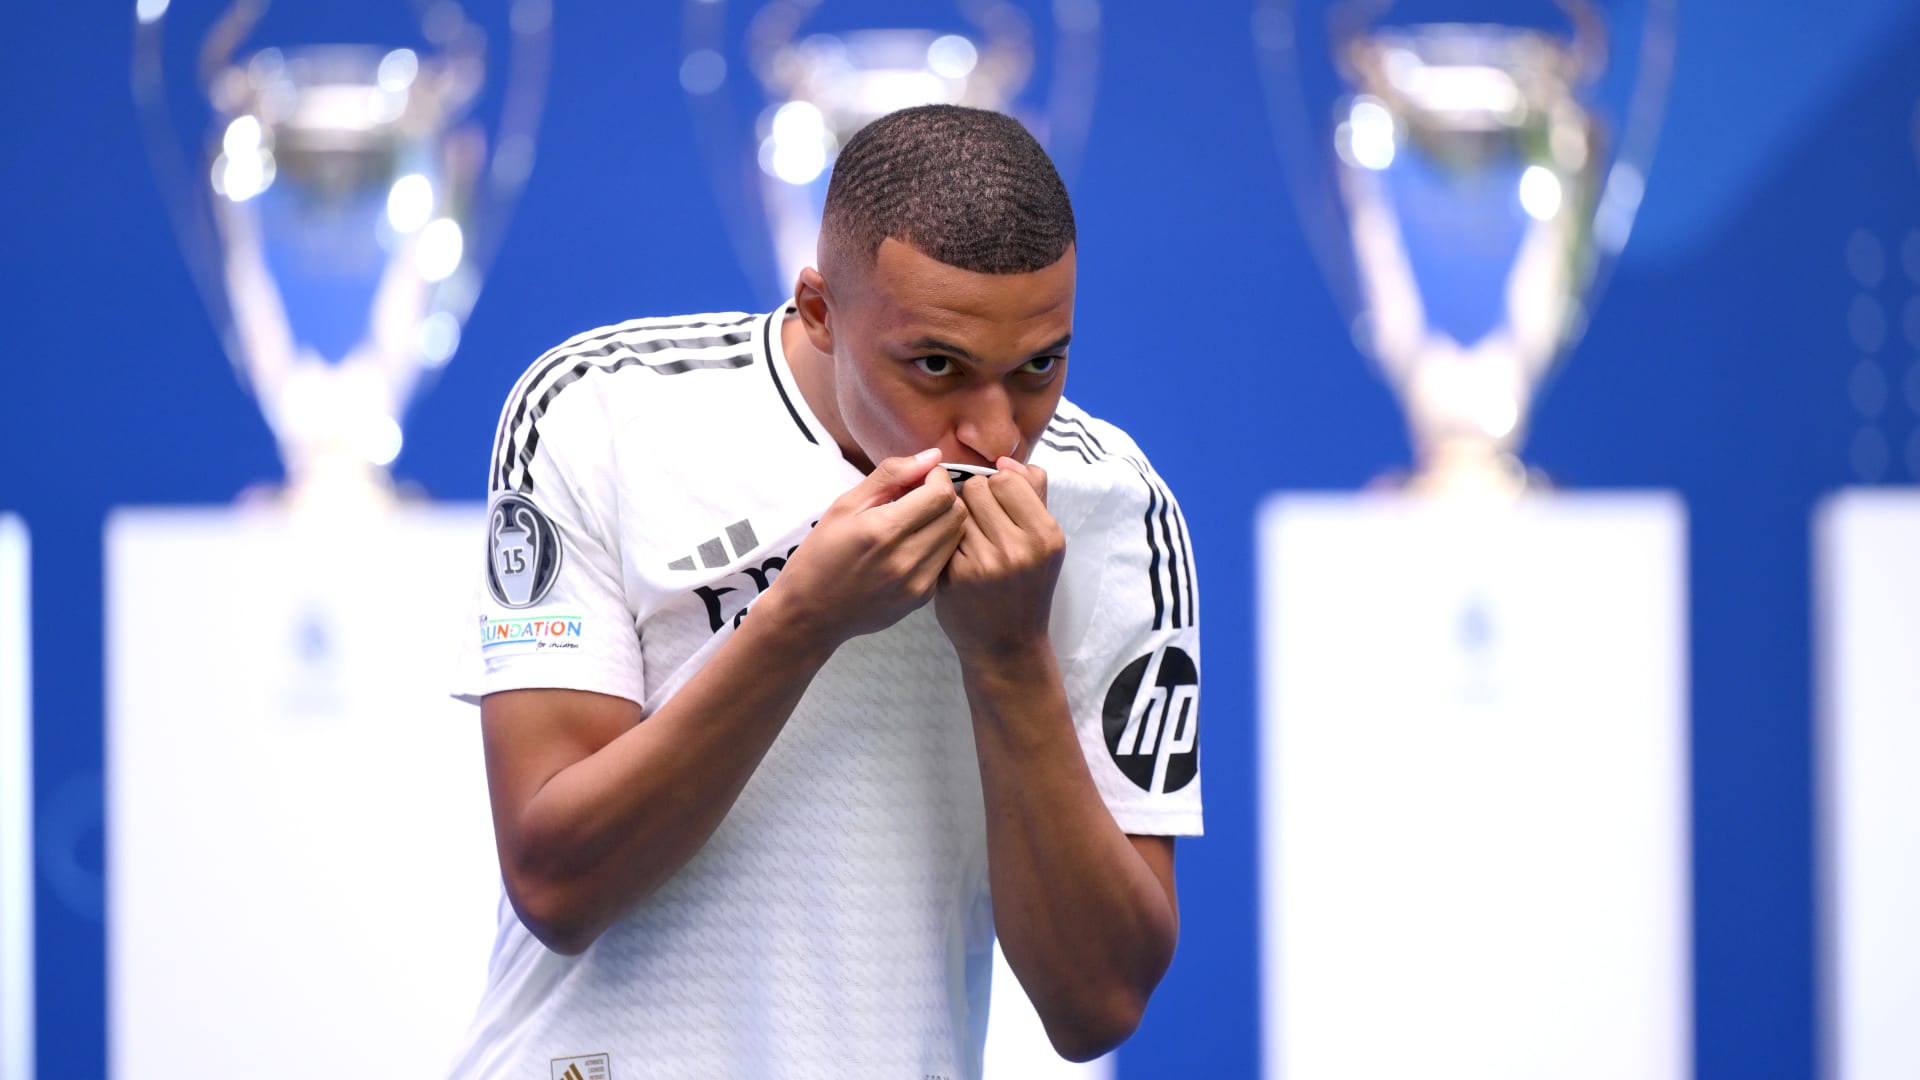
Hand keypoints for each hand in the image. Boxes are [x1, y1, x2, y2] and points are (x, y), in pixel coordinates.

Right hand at [763, 449, 967, 645]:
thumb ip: (890, 475)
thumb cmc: (821, 554)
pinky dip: (937, 545)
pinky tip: (912, 545)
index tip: (921, 478)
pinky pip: (945, 560)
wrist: (810, 613)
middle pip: (956, 514)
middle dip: (944, 496)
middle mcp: (905, 559)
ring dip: (944, 520)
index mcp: (882, 530)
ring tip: (916, 520)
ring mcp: (917, 583)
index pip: (940, 494)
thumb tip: (931, 456)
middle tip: (920, 496)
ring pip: (957, 537)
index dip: (937, 478)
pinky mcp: (921, 598)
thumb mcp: (845, 505)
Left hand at [935, 456, 1064, 660]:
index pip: (1007, 478)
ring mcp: (985, 562)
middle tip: (983, 525)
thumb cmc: (1026, 586)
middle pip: (978, 488)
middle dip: (976, 500)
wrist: (1006, 644)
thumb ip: (1033, 494)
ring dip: (959, 517)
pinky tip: (958, 557)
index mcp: (1046, 534)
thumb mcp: (1044, 542)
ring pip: (956, 508)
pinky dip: (947, 539)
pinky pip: (942, 532)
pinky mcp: (955, 574)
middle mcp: (1019, 548)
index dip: (998, 487)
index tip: (1000, 506)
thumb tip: (1007, 460)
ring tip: (971, 540)